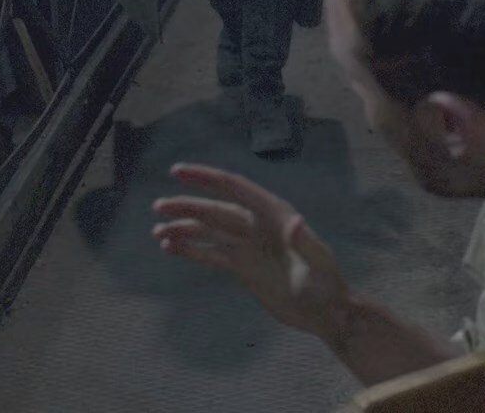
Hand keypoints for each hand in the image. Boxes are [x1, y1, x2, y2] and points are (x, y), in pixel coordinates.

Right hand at [152, 163, 349, 341]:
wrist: (324, 313)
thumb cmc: (327, 286)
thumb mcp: (319, 264)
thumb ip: (306, 242)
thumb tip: (295, 221)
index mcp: (274, 214)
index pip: (236, 188)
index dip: (207, 177)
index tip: (178, 171)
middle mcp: (258, 225)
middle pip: (217, 210)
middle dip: (188, 206)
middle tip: (159, 206)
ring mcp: (249, 246)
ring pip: (210, 231)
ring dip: (184, 228)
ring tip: (157, 231)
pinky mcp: (243, 267)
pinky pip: (212, 253)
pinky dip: (191, 250)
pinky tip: (170, 247)